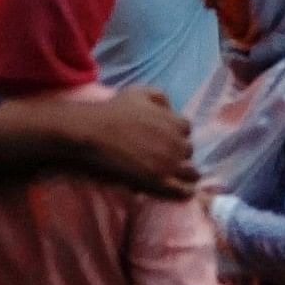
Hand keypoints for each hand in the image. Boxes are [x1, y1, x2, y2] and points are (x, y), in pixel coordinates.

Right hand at [78, 88, 199, 197]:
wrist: (93, 134)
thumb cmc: (112, 112)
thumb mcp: (139, 92)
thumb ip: (160, 98)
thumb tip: (170, 110)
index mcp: (175, 122)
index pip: (186, 131)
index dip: (174, 136)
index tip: (162, 141)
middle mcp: (176, 143)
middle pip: (188, 152)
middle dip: (177, 155)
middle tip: (159, 159)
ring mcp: (169, 164)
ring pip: (192, 174)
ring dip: (183, 174)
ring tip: (168, 177)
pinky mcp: (159, 182)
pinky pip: (184, 191)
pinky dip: (183, 192)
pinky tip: (172, 190)